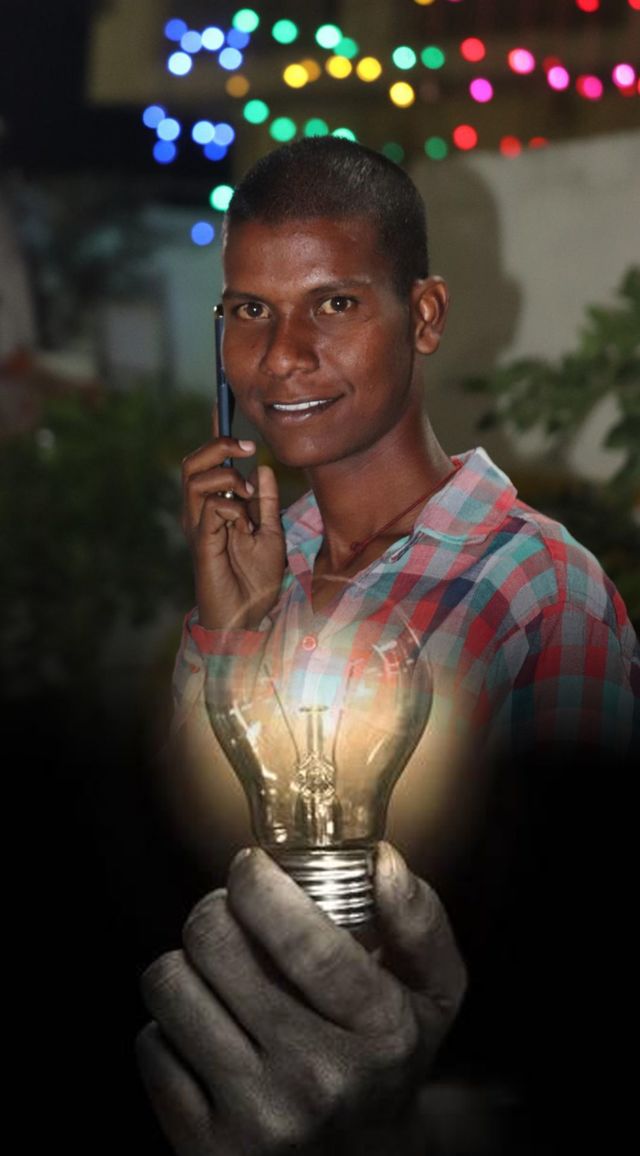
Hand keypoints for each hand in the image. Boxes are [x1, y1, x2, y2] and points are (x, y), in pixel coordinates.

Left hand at [136, 843, 466, 1155]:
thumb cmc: (389, 1059)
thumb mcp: (434, 993)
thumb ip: (418, 920)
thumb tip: (382, 859)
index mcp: (380, 1032)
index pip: (305, 940)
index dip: (260, 885)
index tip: (251, 865)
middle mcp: (319, 1078)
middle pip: (216, 943)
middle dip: (215, 910)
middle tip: (231, 917)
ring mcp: (258, 1118)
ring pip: (170, 985)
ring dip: (186, 964)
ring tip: (218, 975)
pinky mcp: (204, 1147)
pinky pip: (150, 1044)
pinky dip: (171, 1026)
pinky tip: (208, 1033)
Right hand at [181, 412, 285, 629]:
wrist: (249, 616)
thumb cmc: (256, 579)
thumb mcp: (271, 532)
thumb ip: (264, 501)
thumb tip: (261, 468)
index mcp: (215, 506)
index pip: (208, 462)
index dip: (213, 432)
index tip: (221, 402)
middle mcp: (200, 512)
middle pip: (192, 461)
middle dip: (218, 444)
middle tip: (246, 447)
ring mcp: (197, 526)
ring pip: (197, 479)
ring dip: (227, 478)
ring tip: (247, 496)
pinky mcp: (201, 542)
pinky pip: (211, 508)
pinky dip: (232, 507)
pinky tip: (244, 525)